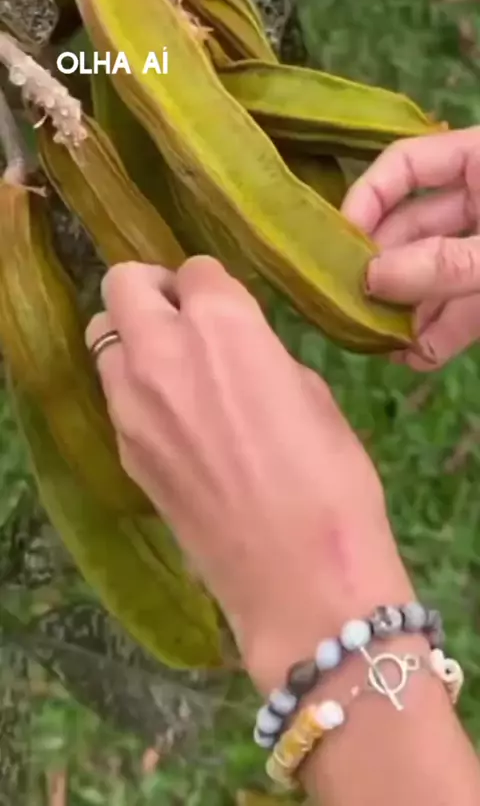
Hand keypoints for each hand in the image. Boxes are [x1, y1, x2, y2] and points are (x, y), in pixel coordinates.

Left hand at [86, 258, 410, 690]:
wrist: (298, 574)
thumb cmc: (331, 478)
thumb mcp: (311, 394)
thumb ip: (261, 355)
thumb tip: (237, 352)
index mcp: (222, 325)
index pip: (194, 270)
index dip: (212, 286)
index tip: (225, 307)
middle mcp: (161, 352)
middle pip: (123, 287)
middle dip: (152, 292)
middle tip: (183, 319)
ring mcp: (131, 406)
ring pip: (105, 342)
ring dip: (135, 341)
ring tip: (174, 372)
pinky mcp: (124, 453)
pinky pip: (116, 399)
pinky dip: (137, 393)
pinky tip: (176, 424)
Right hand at [342, 127, 479, 369]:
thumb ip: (448, 261)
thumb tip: (374, 279)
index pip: (404, 165)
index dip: (367, 199)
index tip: (340, 245)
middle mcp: (479, 200)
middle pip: (413, 228)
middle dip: (385, 270)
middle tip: (355, 306)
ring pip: (433, 273)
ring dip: (409, 310)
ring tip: (383, 343)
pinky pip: (463, 308)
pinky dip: (443, 333)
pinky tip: (420, 357)